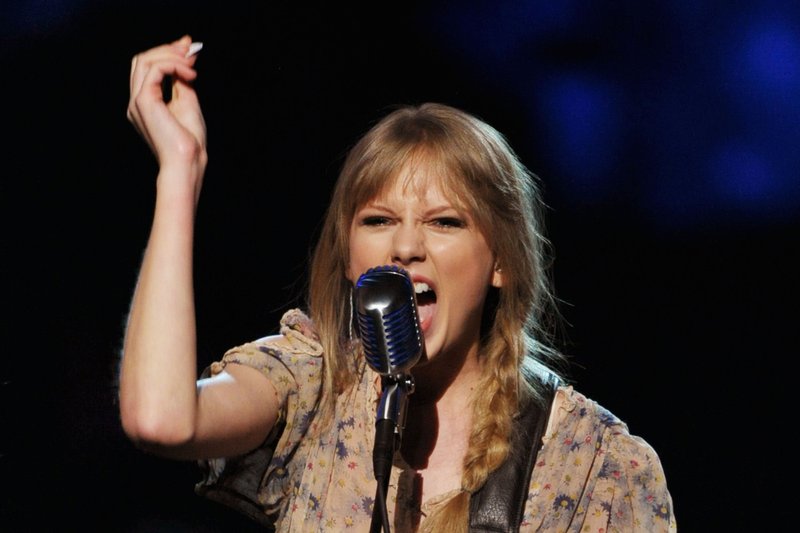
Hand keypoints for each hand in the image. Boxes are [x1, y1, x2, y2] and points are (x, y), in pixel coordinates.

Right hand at [127, 35, 206, 175]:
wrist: (187, 163)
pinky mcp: (144, 101)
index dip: (166, 52)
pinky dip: (173, 66)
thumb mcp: (188, 103)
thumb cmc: (189, 141)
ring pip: (145, 60)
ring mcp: (137, 101)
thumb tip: (187, 56)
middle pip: (142, 59)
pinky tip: (190, 75)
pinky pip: (155, 69)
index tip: (188, 48)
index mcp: (145, 102)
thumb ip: (183, 80)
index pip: (147, 67)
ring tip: (191, 64)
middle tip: (190, 50)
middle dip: (167, 49)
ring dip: (171, 56)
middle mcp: (136, 101)